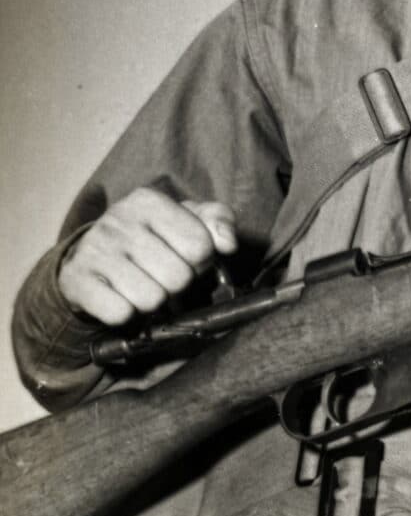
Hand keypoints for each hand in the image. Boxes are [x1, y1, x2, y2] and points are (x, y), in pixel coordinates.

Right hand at [58, 187, 237, 325]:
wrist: (90, 258)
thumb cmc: (151, 239)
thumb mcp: (187, 220)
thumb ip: (218, 221)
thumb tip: (228, 243)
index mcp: (148, 201)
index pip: (199, 245)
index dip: (200, 261)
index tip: (186, 258)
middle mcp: (118, 220)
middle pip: (178, 277)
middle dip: (176, 285)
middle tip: (162, 276)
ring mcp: (95, 250)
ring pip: (151, 299)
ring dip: (152, 302)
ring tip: (141, 286)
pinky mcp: (77, 280)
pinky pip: (120, 313)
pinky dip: (126, 314)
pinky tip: (120, 298)